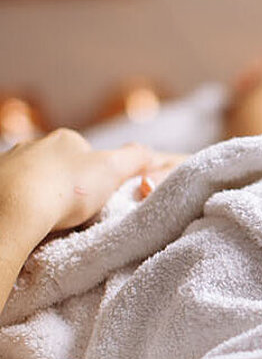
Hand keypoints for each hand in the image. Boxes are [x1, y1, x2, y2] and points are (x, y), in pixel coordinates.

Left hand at [0, 130, 177, 240]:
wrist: (15, 209)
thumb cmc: (67, 188)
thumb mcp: (114, 169)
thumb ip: (136, 157)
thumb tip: (151, 153)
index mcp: (65, 139)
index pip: (87, 153)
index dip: (97, 174)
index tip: (99, 195)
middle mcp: (34, 145)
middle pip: (59, 165)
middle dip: (67, 184)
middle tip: (77, 210)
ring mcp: (9, 164)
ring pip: (33, 178)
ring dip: (42, 194)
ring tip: (52, 218)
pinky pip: (12, 193)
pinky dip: (21, 204)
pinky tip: (29, 219)